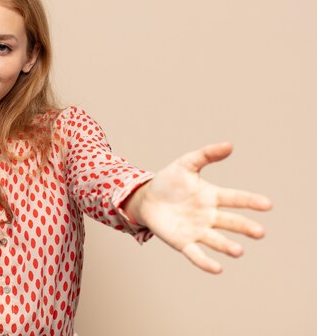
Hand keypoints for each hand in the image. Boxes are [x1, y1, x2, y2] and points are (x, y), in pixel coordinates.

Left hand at [124, 142, 271, 273]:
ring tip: (238, 251)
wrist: (146, 198)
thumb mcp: (185, 164)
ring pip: (216, 240)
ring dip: (227, 246)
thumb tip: (230, 145)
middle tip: (259, 232)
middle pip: (231, 222)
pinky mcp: (183, 242)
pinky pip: (196, 254)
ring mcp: (197, 230)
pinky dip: (206, 262)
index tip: (267, 204)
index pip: (235, 198)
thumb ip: (206, 155)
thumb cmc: (169, 181)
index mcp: (212, 196)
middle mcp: (209, 216)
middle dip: (244, 227)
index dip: (250, 201)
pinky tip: (217, 269)